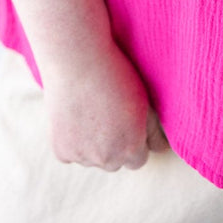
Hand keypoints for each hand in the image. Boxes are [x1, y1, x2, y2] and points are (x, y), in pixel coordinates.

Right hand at [41, 39, 169, 170]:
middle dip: (113, 145)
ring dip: (91, 143)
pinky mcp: (61, 151)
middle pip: (114, 161)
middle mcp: (108, 160)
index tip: (126, 123)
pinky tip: (74, 114)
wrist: (77, 61)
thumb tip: (161, 148)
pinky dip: (71, 139)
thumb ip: (154, 131)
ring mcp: (83, 157)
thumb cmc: (114, 75)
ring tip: (89, 110)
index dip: (133, 141)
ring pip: (91, 157)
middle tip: (106, 113)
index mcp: (131, 149)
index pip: (137, 160)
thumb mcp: (144, 101)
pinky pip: (70, 152)